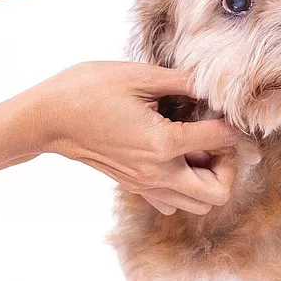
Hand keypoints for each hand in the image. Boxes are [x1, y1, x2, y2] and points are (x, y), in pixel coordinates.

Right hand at [22, 61, 239, 214]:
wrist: (48, 117)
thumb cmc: (89, 89)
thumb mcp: (139, 76)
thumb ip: (182, 82)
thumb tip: (213, 83)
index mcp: (162, 143)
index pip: (220, 141)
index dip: (231, 122)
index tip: (226, 109)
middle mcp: (157, 172)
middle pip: (217, 193)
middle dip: (228, 166)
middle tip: (216, 138)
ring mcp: (144, 184)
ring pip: (196, 204)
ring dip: (207, 178)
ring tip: (197, 146)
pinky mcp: (133, 185)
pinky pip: (171, 202)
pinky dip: (183, 186)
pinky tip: (175, 155)